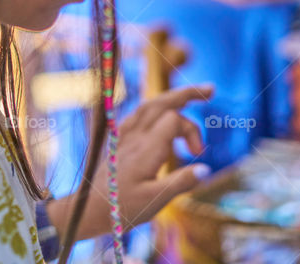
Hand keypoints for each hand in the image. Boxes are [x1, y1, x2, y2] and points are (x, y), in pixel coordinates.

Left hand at [46, 84, 213, 240]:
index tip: (198, 153)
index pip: (174, 120)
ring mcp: (124, 136)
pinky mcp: (119, 140)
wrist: (89, 209)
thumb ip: (181, 182)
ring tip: (189, 95)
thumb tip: (206, 168)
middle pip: (160, 102)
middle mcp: (134, 136)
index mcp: (146, 148)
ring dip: (170, 97)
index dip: (191, 131)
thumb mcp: (155, 200)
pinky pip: (136, 114)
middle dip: (186, 94)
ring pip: (148, 105)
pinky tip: (159, 110)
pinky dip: (153, 107)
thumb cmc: (123, 207)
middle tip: (210, 89)